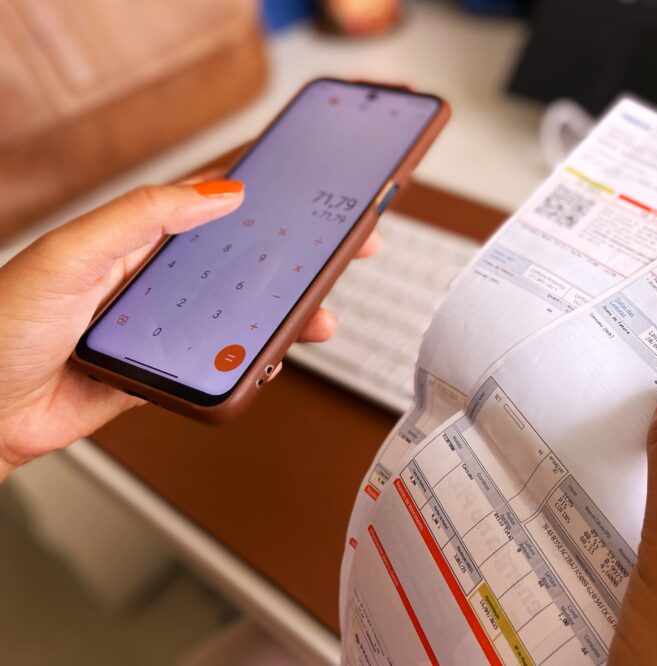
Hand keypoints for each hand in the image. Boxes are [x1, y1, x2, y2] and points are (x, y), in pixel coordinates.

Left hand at [0, 180, 379, 480]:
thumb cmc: (2, 326)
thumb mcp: (73, 254)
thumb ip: (144, 218)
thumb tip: (218, 193)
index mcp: (136, 241)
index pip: (214, 210)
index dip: (268, 200)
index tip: (312, 195)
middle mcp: (154, 282)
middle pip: (242, 265)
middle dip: (297, 261)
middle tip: (343, 254)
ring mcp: (162, 329)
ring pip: (240, 317)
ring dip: (285, 317)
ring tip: (317, 318)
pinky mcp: (164, 373)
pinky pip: (220, 365)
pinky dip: (250, 363)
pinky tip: (268, 359)